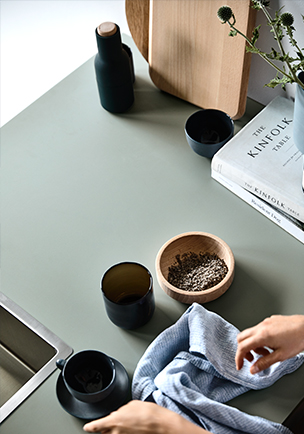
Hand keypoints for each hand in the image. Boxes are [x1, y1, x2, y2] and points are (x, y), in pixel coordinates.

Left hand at [83, 400, 209, 433]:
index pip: (96, 426)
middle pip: (104, 433)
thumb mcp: (133, 404)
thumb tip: (119, 414)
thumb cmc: (150, 413)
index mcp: (114, 420)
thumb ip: (121, 410)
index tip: (87, 427)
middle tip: (113, 422)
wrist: (163, 425)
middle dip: (106, 428)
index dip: (90, 427)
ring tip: (126, 424)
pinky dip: (126, 432)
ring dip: (116, 431)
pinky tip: (132, 429)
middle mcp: (117, 433)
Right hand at [235, 314, 303, 373]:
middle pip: (241, 337)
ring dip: (254, 345)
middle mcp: (261, 326)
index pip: (242, 346)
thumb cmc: (298, 339)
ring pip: (250, 333)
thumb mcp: (281, 356)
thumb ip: (265, 363)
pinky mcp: (270, 320)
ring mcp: (265, 322)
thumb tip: (254, 369)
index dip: (239, 358)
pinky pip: (259, 329)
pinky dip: (260, 339)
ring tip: (266, 353)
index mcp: (262, 335)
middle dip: (243, 350)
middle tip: (251, 359)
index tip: (240, 365)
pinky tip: (271, 345)